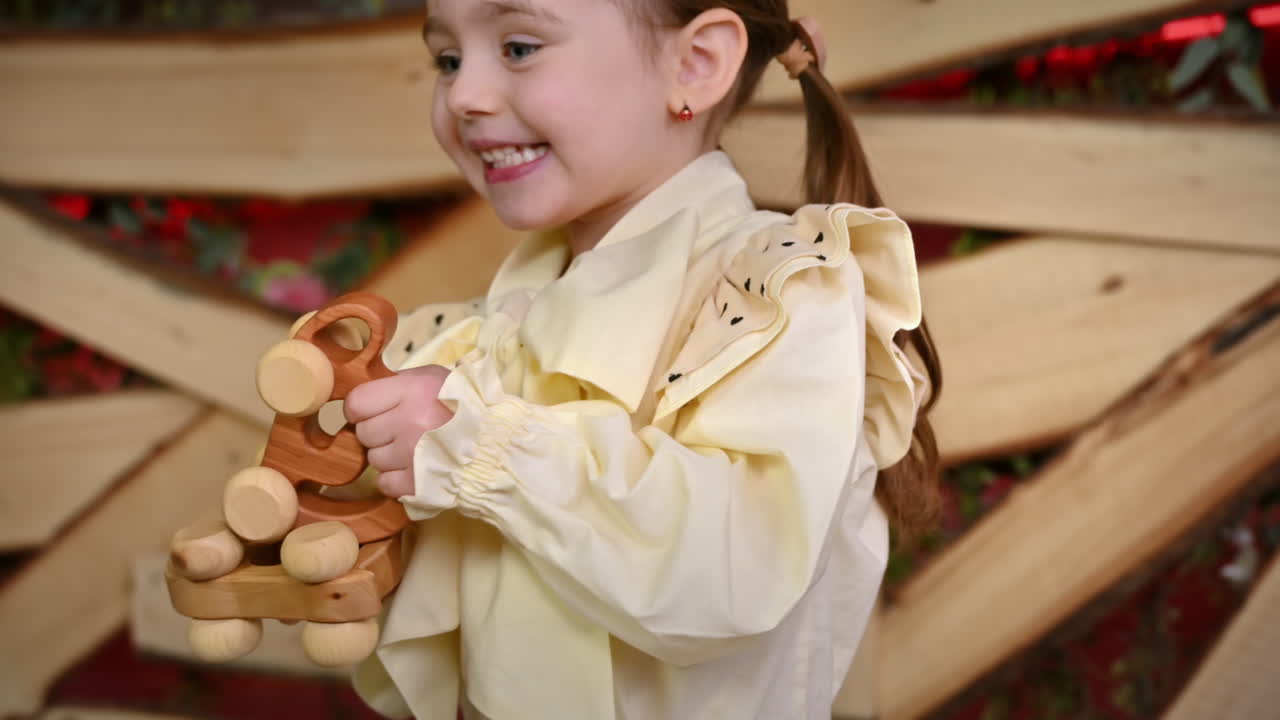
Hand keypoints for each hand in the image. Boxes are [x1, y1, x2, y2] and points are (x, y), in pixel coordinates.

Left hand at [344, 364, 453, 497]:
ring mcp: (411, 455)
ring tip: (414, 451)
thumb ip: (399, 383)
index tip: (373, 413)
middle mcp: (408, 421)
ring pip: (374, 460)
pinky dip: (396, 480)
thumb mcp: (435, 378)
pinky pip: (385, 483)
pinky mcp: (416, 483)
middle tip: (401, 432)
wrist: (499, 444)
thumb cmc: (466, 405)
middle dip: (378, 433)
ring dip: (388, 457)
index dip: (361, 410)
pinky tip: (415, 469)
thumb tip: (367, 397)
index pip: (356, 403)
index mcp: (412, 390)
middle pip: (364, 433)